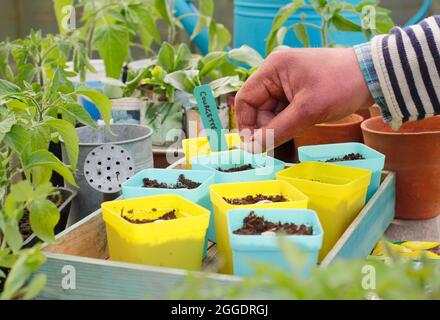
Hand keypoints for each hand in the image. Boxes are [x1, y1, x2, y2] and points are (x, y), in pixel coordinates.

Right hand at [235, 48, 374, 150]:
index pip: (245, 99)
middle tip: (276, 144)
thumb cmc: (341, 86)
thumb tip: (251, 149)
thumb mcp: (308, 110)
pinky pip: (284, 110)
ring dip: (278, 126)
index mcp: (272, 69)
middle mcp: (275, 73)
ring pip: (270, 111)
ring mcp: (287, 82)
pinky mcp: (298, 90)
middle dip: (265, 127)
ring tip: (295, 133)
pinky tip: (300, 127)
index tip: (253, 146)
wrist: (375, 76)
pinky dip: (288, 122)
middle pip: (257, 107)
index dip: (245, 124)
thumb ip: (277, 130)